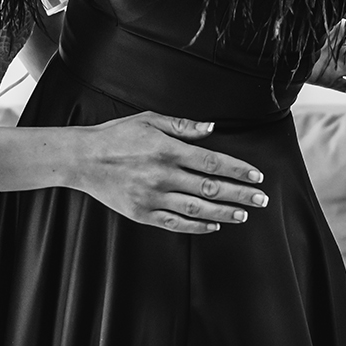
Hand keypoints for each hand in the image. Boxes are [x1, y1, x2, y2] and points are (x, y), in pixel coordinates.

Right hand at [72, 112, 268, 234]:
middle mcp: (162, 175)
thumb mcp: (150, 120)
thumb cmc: (117, 136)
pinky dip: (198, 225)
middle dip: (240, 194)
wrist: (82, 159)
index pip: (213, 162)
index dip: (238, 170)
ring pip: (197, 208)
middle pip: (211, 187)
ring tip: (244, 213)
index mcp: (167, 149)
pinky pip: (176, 223)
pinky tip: (214, 224)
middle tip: (262, 199)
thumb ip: (183, 126)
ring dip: (225, 212)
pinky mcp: (142, 214)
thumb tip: (212, 129)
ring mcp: (152, 197)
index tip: (257, 176)